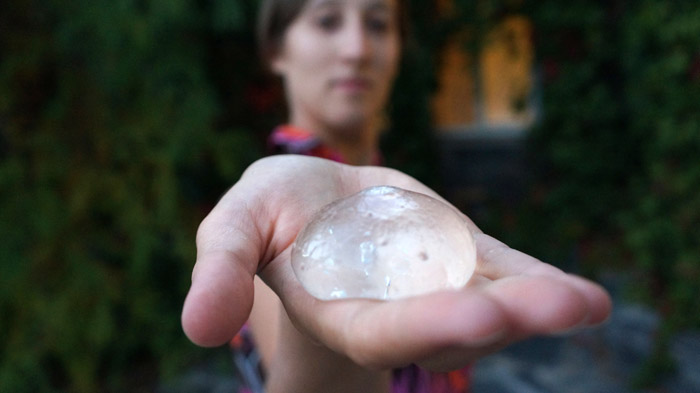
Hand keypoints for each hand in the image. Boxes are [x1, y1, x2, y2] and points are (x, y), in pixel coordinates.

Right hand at [181, 155, 611, 370]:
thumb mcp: (234, 225)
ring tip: (579, 304)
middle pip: (448, 326)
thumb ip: (221, 269)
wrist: (318, 197)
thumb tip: (201, 326)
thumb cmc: (271, 214)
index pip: (383, 332)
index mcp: (340, 312)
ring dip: (536, 306)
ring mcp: (437, 286)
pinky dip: (542, 284)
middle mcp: (397, 310)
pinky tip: (584, 297)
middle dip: (499, 321)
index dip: (424, 327)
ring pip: (488, 304)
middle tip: (556, 308)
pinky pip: (503, 274)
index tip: (476, 318)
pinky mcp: (463, 259)